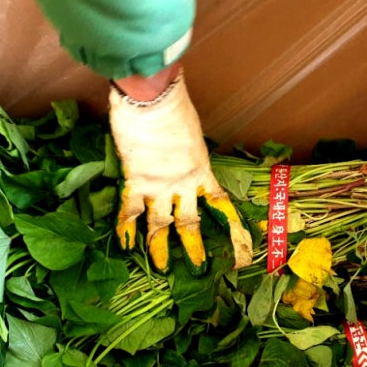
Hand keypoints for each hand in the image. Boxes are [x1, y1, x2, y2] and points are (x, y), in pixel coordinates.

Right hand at [109, 69, 252, 273]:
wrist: (152, 99)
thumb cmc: (173, 107)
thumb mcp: (191, 134)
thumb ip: (187, 152)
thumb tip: (181, 157)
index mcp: (202, 171)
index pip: (220, 205)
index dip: (230, 227)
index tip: (240, 246)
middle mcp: (184, 185)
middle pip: (190, 222)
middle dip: (194, 246)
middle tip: (199, 266)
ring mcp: (159, 186)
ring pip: (161, 225)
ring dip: (160, 247)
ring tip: (161, 267)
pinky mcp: (136, 182)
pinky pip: (131, 211)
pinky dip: (127, 229)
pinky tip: (126, 246)